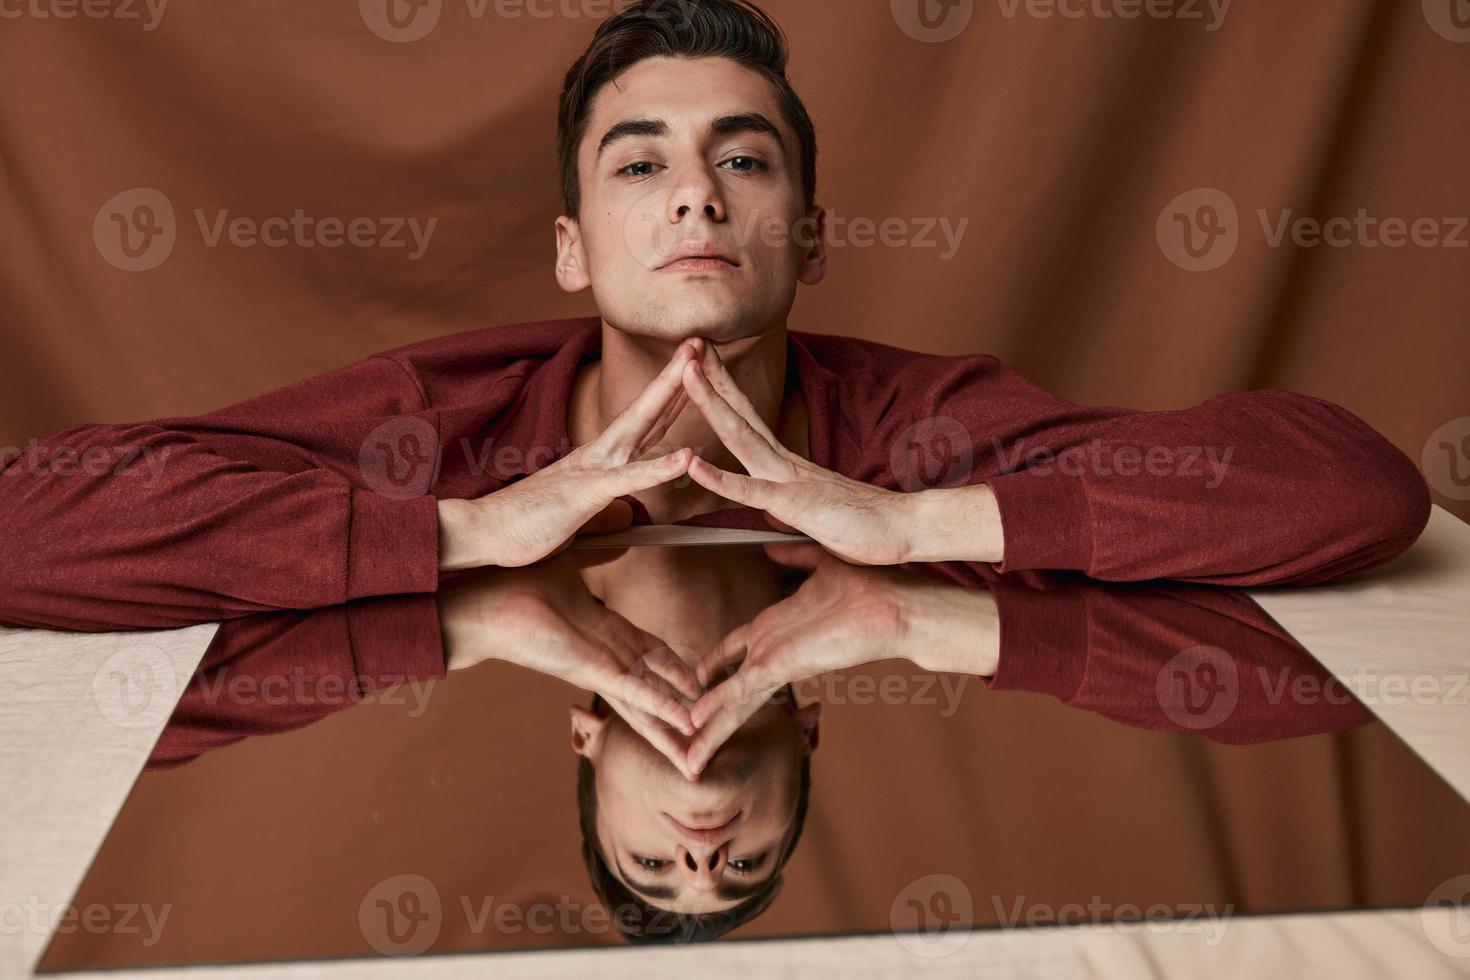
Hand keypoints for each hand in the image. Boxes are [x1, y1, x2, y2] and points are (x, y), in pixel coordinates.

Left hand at [436, 554, 701, 745]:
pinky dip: (659, 706)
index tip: (703, 683)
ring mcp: (599, 666)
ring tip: (698, 757)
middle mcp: (607, 656)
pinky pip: (631, 689)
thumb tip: (616, 533)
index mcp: (606, 632)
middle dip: (683, 714)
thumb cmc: (517, 585)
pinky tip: (682, 722)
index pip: (653, 655)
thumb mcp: (571, 565)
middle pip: (656, 689)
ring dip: (675, 729)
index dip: (680, 670)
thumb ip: (598, 555)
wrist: (483, 602)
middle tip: (708, 740)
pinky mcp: (588, 669)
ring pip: (648, 702)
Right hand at [438, 339, 703, 570]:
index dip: (671, 393)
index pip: (644, 421)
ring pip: (638, 430)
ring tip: (697, 372)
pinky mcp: (585, 494)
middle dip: (675, 375)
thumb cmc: (530, 521)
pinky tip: (687, 458)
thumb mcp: (579, 509)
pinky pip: (628, 480)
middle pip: (645, 409)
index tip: (695, 366)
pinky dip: (658, 469)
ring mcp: (592, 470)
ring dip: (669, 400)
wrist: (486, 530)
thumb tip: (627, 510)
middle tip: (700, 340)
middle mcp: (599, 455)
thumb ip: (605, 502)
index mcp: (601, 458)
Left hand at [678, 342, 922, 565]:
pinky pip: (751, 491)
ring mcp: (790, 480)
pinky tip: (692, 464)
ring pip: (741, 438)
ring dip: (711, 404)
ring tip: (685, 373)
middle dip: (711, 379)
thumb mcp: (818, 517)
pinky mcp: (794, 504)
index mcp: (788, 465)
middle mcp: (786, 463)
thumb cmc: (867, 524)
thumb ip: (792, 516)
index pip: (750, 420)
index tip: (702, 364)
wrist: (906, 529)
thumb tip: (775, 528)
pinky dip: (719, 478)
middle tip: (687, 344)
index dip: (724, 391)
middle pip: (741, 415)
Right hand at [685, 541, 1000, 774]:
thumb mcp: (819, 563)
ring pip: (732, 702)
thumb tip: (774, 543)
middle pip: (725, 689)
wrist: (897, 605)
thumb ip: (794, 556)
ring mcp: (776, 662)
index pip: (730, 653)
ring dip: (708, 732)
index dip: (708, 667)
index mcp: (774, 629)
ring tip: (687, 762)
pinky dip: (719, 708)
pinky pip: (743, 689)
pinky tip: (699, 725)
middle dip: (701, 715)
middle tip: (679, 741)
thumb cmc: (868, 585)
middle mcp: (771, 652)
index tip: (688, 681)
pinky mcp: (784, 667)